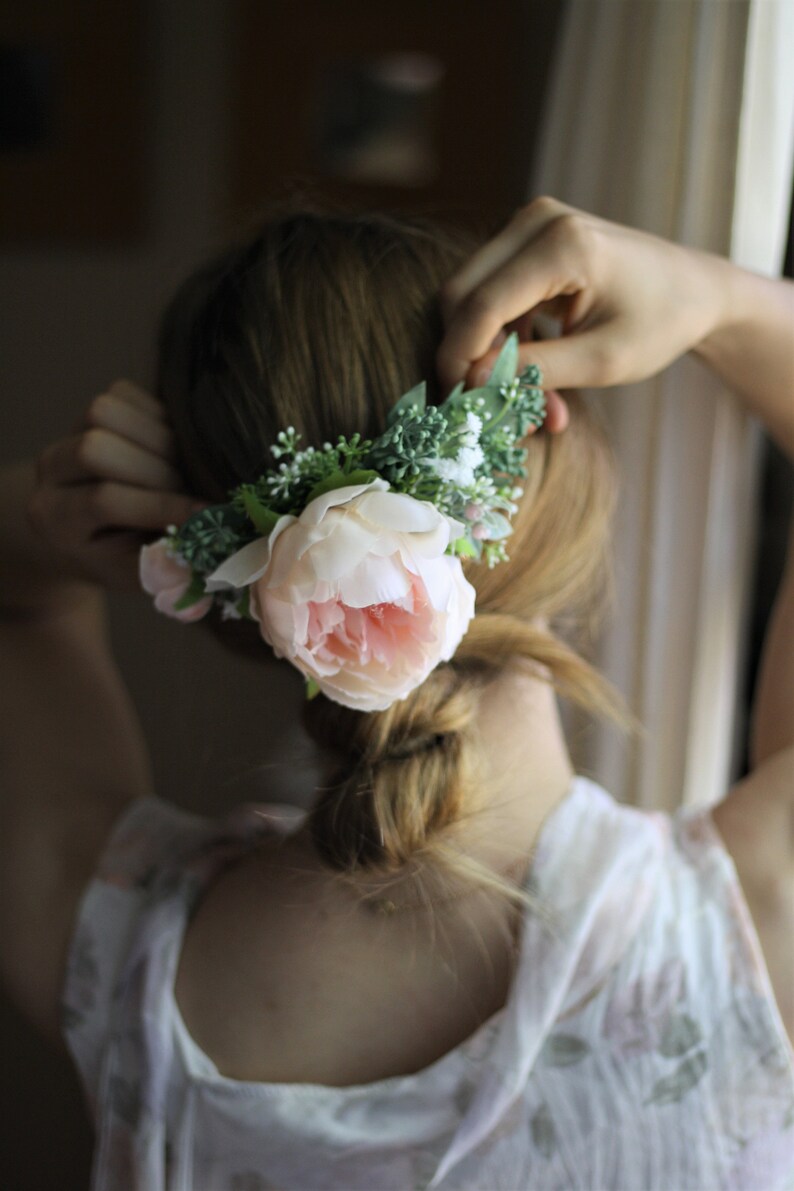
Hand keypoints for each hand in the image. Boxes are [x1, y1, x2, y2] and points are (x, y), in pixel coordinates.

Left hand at [27, 380, 200, 590]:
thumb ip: (166, 562)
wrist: (96, 533)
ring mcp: (67, 433)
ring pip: (104, 412)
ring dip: (157, 438)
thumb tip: (216, 545)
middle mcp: (50, 470)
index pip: (103, 500)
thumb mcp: (139, 573)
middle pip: (96, 447)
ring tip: (184, 468)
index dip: (159, 505)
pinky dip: (158, 416)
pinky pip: (124, 394)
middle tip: (194, 491)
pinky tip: (175, 446)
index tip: (205, 514)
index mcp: (54, 517)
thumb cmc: (122, 559)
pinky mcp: (92, 411)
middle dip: (157, 470)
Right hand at [437, 196, 724, 410]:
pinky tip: (533, 374)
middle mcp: (537, 222)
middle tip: (490, 405)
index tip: (459, 406)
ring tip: (531, 400)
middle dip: (468, 356)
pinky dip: (502, 338)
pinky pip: (490, 293)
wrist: (694, 289)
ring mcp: (530, 225)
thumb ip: (534, 371)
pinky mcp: (527, 240)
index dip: (459, 358)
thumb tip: (470, 384)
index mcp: (563, 245)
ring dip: (487, 352)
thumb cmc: (660, 325)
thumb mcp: (601, 361)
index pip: (480, 304)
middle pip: (460, 294)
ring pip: (470, 296)